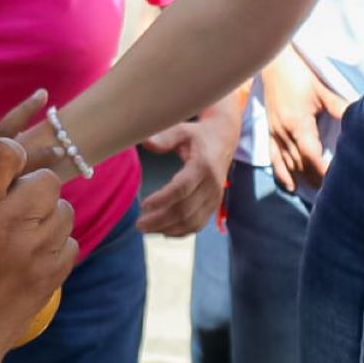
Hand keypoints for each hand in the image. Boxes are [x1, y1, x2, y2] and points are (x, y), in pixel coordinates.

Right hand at [0, 131, 75, 362]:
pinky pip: (70, 240)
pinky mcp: (52, 276)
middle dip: (28, 186)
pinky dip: (53, 244)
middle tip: (6, 205)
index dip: (5, 156)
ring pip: (63, 207)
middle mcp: (6, 226)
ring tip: (15, 233)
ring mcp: (34, 253)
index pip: (7, 151)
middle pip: (45, 178)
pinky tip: (25, 256)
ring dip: (44, 214)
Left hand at [138, 109, 237, 235]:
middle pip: (185, 210)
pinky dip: (181, 232)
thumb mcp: (182, 130)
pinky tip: (164, 232)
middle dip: (160, 220)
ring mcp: (215, 197)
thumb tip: (145, 142)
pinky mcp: (214, 205)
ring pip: (192, 222)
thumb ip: (164, 138)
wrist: (223, 140)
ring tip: (147, 229)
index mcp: (204, 166)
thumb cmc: (198, 135)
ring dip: (168, 229)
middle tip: (139, 224)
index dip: (162, 200)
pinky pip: (198, 224)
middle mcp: (212, 185)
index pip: (181, 189)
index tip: (143, 205)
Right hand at [262, 51, 349, 192]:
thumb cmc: (300, 74)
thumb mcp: (323, 90)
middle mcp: (284, 132)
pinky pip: (274, 158)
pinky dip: (282, 174)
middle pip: (301, 164)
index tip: (338, 182)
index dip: (324, 171)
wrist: (275, 63)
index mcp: (298, 123)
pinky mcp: (270, 132)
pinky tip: (291, 186)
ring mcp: (275, 133)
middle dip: (316, 179)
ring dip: (303, 179)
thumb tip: (359, 118)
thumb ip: (340, 107)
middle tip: (334, 193)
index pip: (312, 156)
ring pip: (289, 164)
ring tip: (319, 192)